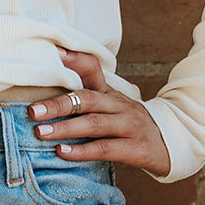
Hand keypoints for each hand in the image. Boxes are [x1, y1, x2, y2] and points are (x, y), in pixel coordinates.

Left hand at [27, 48, 170, 177]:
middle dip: (59, 105)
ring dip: (66, 128)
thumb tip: (46, 94)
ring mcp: (129, 126)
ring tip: (41, 133)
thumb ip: (85, 98)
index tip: (53, 52)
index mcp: (111, 93)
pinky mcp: (135, 148)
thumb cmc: (129, 126)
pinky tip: (62, 152)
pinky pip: (105, 149)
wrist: (170, 145)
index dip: (75, 59)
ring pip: (94, 124)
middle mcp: (120, 105)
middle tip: (34, 111)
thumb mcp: (111, 106)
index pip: (92, 69)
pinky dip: (82, 151)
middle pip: (88, 100)